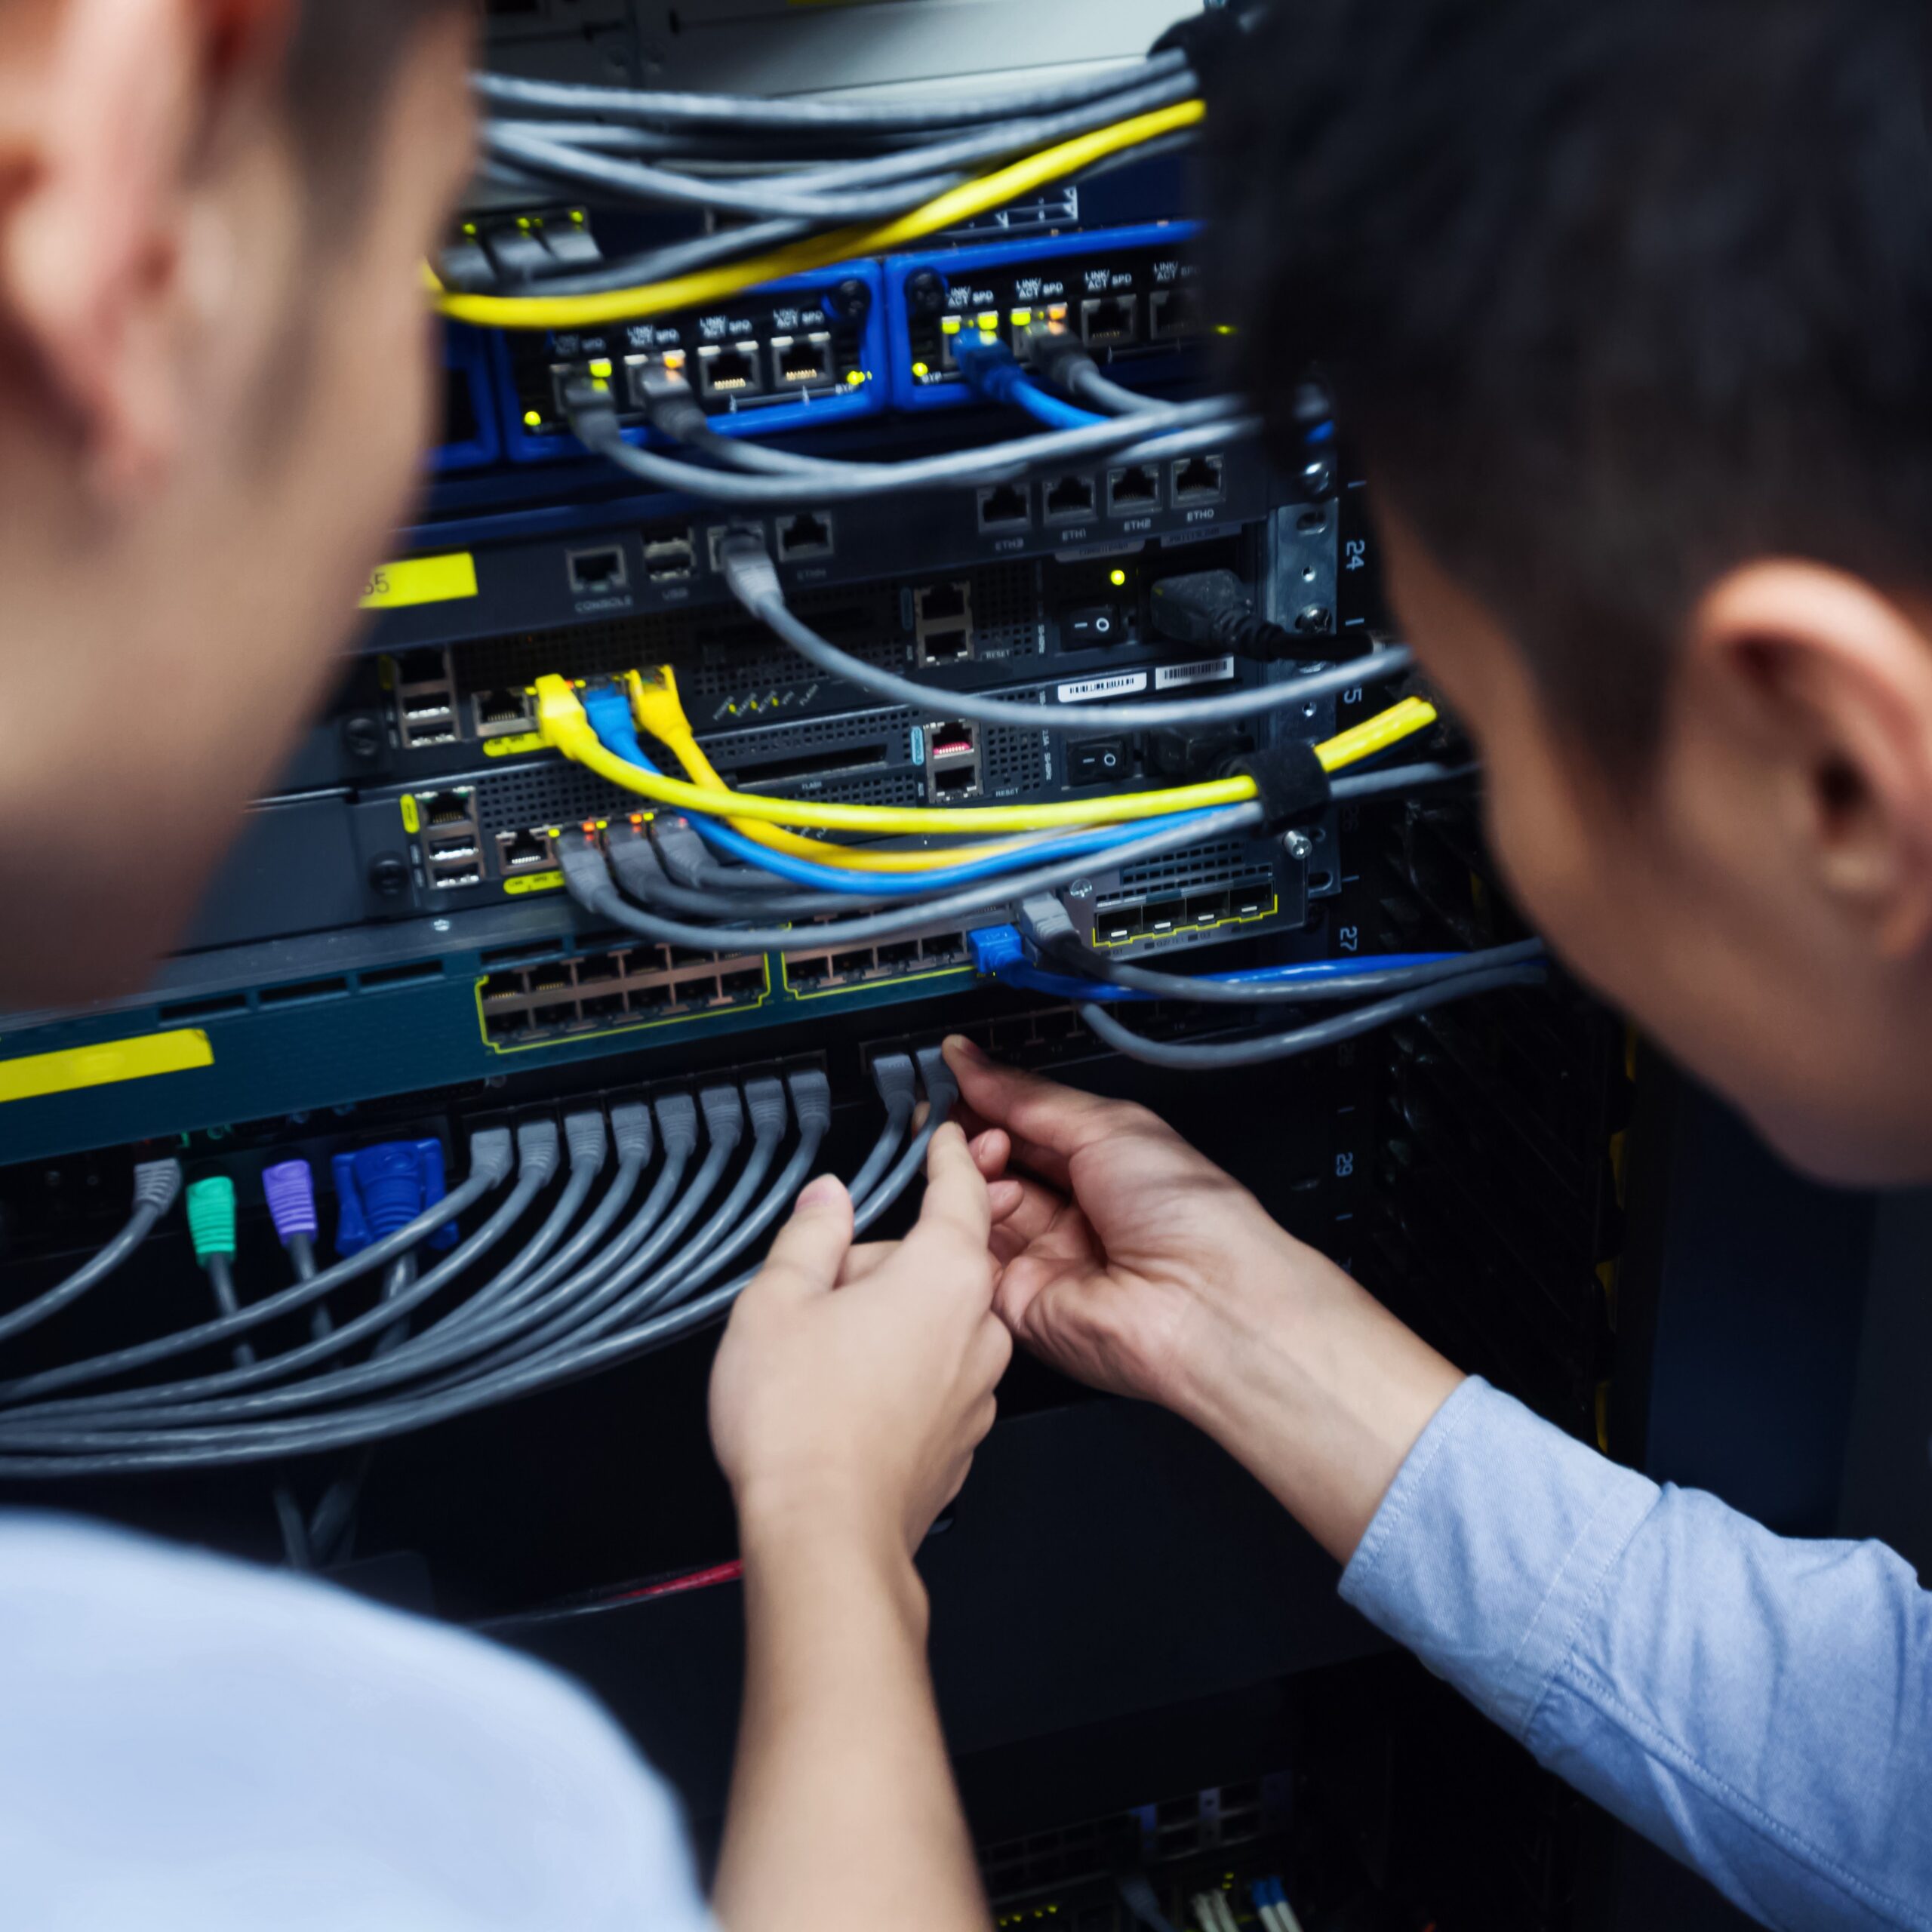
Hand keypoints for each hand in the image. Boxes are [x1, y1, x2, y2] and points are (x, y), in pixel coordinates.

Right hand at [710, 1123, 1011, 1561]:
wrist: (826, 1537)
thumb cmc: (803, 1423)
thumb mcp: (779, 1299)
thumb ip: (811, 1234)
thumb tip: (827, 1200)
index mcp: (945, 1274)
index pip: (959, 1189)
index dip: (948, 1156)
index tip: (946, 1136)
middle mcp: (979, 1327)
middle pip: (934, 1261)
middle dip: (881, 1265)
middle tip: (815, 1296)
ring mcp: (978, 1388)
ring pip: (932, 1322)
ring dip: (888, 1322)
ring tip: (821, 1358)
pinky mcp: (963, 1437)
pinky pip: (934, 1377)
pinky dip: (898, 1374)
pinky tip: (845, 1400)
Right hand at [944, 1037, 1462, 1560]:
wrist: (1206, 1301)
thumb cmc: (1189, 1214)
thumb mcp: (1108, 1125)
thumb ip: (1029, 1097)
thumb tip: (972, 1059)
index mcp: (1104, 1167)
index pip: (1028, 1128)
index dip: (988, 1101)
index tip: (952, 1075)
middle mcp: (1073, 1215)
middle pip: (996, 1166)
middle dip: (972, 1133)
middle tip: (955, 1111)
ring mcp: (1044, 1258)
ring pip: (975, 1206)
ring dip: (970, 1169)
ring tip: (979, 1151)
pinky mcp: (1017, 1302)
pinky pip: (968, 1255)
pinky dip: (962, 1217)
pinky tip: (972, 1190)